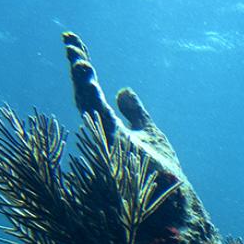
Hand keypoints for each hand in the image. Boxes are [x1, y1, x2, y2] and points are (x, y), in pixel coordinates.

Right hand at [62, 32, 184, 184]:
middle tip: (70, 40)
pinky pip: (100, 119)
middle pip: (85, 96)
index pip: (91, 94)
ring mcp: (108, 142)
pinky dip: (92, 98)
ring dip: (83, 82)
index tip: (72, 42)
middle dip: (80, 70)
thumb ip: (134, 112)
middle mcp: (103, 133)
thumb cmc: (161, 173)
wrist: (173, 203)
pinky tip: (88, 78)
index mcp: (109, 128)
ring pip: (89, 106)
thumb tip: (123, 89)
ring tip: (79, 59)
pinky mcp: (117, 149)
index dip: (83, 70)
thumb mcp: (149, 134)